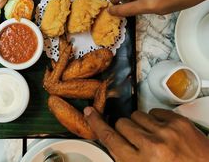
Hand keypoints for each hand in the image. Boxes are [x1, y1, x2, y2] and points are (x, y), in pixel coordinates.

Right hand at [84, 107, 208, 161]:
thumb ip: (125, 158)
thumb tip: (112, 140)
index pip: (109, 138)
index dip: (96, 124)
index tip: (90, 113)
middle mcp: (152, 146)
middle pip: (122, 124)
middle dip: (126, 131)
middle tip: (137, 142)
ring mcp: (166, 132)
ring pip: (136, 115)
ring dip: (141, 125)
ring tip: (153, 138)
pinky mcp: (179, 122)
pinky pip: (154, 111)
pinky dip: (156, 120)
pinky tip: (163, 132)